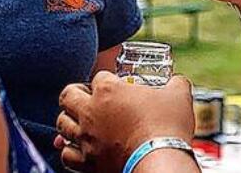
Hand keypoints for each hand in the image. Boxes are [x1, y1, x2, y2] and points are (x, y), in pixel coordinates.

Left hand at [55, 72, 193, 172]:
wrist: (161, 162)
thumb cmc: (167, 126)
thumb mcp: (178, 94)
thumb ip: (175, 83)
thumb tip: (178, 82)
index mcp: (108, 90)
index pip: (99, 77)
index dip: (109, 79)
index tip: (118, 86)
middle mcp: (91, 112)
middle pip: (68, 96)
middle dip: (75, 93)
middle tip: (85, 96)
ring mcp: (86, 138)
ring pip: (62, 124)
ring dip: (69, 120)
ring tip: (79, 120)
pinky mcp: (87, 162)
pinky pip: (67, 155)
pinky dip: (70, 150)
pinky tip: (79, 148)